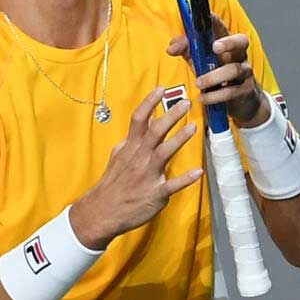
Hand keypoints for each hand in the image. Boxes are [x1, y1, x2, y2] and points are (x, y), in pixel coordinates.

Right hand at [70, 87, 203, 249]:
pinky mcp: (155, 193)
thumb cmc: (113, 182)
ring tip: (193, 128)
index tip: (161, 88)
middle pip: (155, 131)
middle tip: (186, 103)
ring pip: (164, 153)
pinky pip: (172, 185)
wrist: (102, 211)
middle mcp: (140, 157)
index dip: (150, 103)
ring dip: (178, 140)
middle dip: (171, 116)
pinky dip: (185, 179)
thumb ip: (132, 140)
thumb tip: (143, 124)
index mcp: (131, 147)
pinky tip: (198, 172)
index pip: (139, 119)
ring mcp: (148, 175)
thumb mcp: (118, 156)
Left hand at [166, 14, 269, 127]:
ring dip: (214, 76)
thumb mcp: (200, 61)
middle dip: (228, 42)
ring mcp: (245, 71)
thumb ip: (185, 50)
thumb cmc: (218, 75)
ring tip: (198, 83)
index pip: (222, 27)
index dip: (215, 21)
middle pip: (241, 41)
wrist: (241, 100)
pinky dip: (215, 95)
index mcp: (227, 43)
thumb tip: (170, 48)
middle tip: (215, 47)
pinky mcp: (245, 90)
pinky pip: (231, 91)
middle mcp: (239, 54)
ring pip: (233, 69)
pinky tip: (203, 98)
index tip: (207, 16)